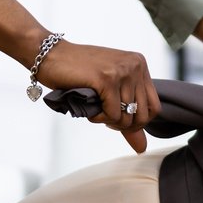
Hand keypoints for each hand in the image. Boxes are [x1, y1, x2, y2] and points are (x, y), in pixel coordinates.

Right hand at [36, 40, 160, 152]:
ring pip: (127, 118)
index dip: (135, 122)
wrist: (49, 54)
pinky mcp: (107, 79)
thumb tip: (142, 148)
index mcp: (140, 64)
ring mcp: (122, 71)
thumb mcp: (109, 92)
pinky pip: (112, 115)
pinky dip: (98, 118)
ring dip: (106, 120)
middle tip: (103, 116)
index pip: (154, 108)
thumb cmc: (77, 73)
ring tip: (93, 109)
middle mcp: (135, 65)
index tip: (115, 117)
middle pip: (143, 116)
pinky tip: (89, 108)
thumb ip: (127, 118)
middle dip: (122, 125)